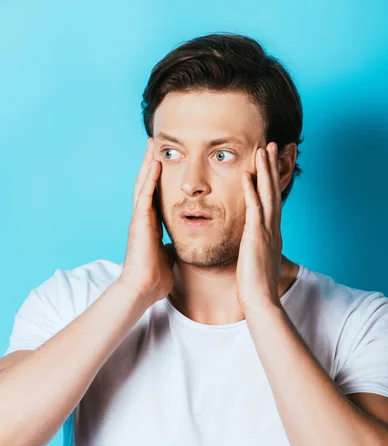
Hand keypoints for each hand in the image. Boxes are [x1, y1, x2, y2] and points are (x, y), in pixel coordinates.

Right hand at [119, 137, 176, 305]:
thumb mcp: (168, 258)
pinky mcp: (139, 222)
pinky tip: (154, 162)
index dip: (158, 179)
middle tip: (155, 144)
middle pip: (146, 184)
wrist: (143, 289)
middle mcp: (143, 219)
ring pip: (142, 184)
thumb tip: (179, 247)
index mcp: (151, 226)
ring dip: (147, 163)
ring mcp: (139, 219)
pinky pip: (145, 195)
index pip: (155, 196)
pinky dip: (149, 178)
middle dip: (150, 164)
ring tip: (153, 144)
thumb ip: (172, 248)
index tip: (164, 163)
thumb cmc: (155, 278)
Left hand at [236, 142, 282, 312]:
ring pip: (267, 194)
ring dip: (265, 170)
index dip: (274, 180)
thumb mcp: (256, 264)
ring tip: (263, 148)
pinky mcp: (256, 237)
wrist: (260, 301)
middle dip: (273, 166)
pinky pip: (254, 208)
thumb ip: (255, 252)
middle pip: (274, 191)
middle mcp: (272, 229)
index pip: (273, 201)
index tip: (274, 163)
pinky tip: (246, 173)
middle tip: (273, 145)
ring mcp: (266, 231)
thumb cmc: (256, 288)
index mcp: (271, 235)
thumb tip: (252, 250)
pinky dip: (251, 189)